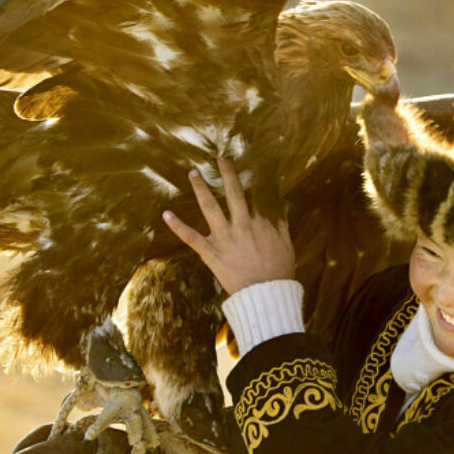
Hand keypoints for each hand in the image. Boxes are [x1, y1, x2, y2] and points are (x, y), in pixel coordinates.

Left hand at [162, 157, 294, 294]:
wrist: (266, 295)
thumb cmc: (279, 272)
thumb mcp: (287, 245)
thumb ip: (282, 224)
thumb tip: (281, 207)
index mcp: (262, 222)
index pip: (255, 196)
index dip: (251, 183)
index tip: (246, 171)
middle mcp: (242, 225)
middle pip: (233, 192)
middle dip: (225, 173)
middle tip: (218, 158)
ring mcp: (224, 237)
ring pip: (209, 207)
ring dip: (200, 188)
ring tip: (192, 173)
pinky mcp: (211, 252)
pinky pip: (191, 237)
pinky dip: (177, 225)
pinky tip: (166, 214)